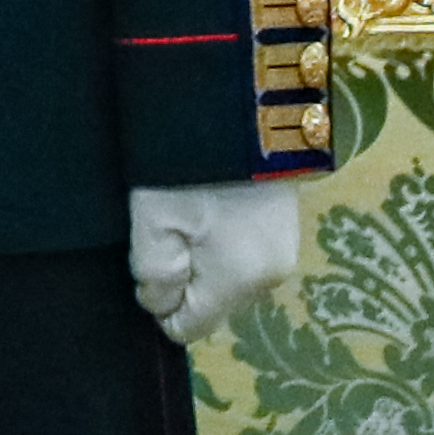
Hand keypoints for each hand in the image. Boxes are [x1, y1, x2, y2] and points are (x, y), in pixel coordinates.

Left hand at [127, 180, 301, 343]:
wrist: (241, 106)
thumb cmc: (186, 165)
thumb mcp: (152, 220)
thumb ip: (155, 275)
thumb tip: (163, 307)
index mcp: (239, 282)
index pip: (191, 328)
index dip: (160, 305)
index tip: (147, 263)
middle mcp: (271, 278)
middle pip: (210, 302)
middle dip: (184, 277)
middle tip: (167, 225)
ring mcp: (286, 251)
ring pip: (225, 277)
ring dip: (203, 256)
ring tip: (187, 208)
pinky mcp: (286, 226)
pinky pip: (242, 252)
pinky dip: (221, 238)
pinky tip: (209, 202)